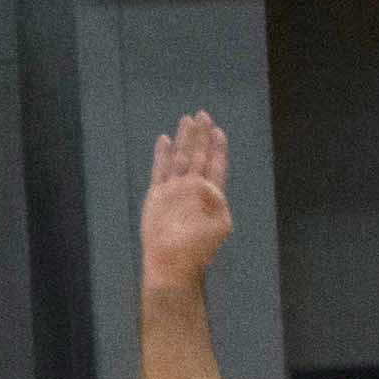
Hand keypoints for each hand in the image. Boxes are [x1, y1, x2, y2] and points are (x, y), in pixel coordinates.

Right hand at [138, 111, 231, 297]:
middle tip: (203, 115)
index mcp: (211, 195)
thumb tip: (212, 184)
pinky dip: (162, 155)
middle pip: (198, 155)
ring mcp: (175, 191)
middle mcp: (193, 188)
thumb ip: (218, 200)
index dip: (217, 147)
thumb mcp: (220, 223)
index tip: (218, 130)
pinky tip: (164, 140)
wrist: (172, 263)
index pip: (215, 164)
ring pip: (180, 158)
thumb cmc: (199, 248)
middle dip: (201, 136)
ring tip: (187, 120)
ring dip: (184, 139)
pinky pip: (160, 170)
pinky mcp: (158, 196)